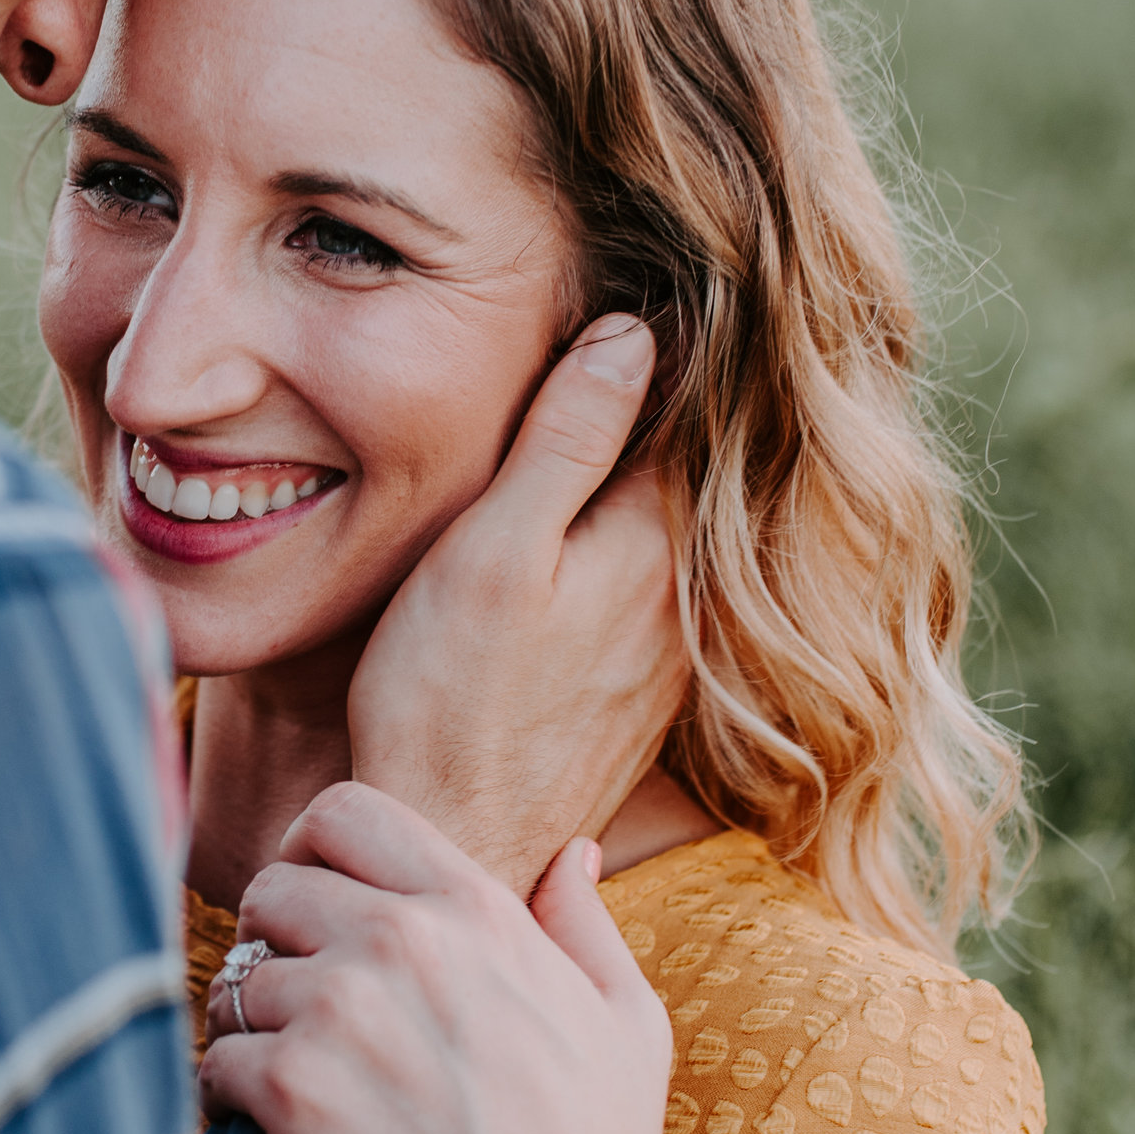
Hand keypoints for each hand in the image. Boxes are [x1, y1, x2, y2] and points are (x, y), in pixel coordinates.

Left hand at [199, 781, 682, 1133]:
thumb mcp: (627, 1024)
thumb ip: (587, 926)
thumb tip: (573, 852)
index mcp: (474, 908)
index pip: (346, 811)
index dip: (312, 851)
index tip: (315, 905)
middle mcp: (400, 940)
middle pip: (271, 886)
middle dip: (271, 940)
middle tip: (292, 1001)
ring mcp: (339, 1011)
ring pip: (234, 977)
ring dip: (248, 1024)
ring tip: (289, 1075)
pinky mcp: (292, 1090)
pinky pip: (213, 1059)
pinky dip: (229, 1094)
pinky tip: (271, 1128)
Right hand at [345, 314, 686, 895]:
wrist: (455, 848)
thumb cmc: (447, 700)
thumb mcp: (493, 548)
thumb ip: (567, 439)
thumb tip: (635, 333)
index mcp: (656, 542)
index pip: (688, 410)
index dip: (663, 344)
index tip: (649, 285)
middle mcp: (686, 598)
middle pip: (685, 470)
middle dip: (657, 406)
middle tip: (620, 329)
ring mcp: (670, 655)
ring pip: (670, 534)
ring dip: (641, 479)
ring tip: (595, 414)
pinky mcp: (642, 700)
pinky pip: (650, 592)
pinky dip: (628, 550)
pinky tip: (582, 540)